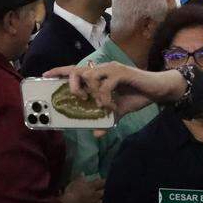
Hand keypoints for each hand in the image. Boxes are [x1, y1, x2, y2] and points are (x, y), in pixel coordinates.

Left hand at [43, 62, 185, 118]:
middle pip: (78, 70)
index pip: (76, 70)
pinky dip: (105, 98)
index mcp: (100, 74)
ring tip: (102, 105)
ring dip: (92, 94)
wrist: (158, 90)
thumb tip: (96, 134)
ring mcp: (112, 68)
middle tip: (80, 99)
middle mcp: (104, 68)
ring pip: (90, 75)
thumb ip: (106, 119)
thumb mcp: (119, 111)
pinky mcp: (122, 72)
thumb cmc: (138, 96)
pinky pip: (105, 85)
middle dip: (73, 86)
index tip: (44, 75)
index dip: (60, 71)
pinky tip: (112, 106)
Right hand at [61, 175, 104, 202]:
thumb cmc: (70, 193)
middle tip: (107, 190)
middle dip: (106, 191)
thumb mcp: (74, 183)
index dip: (105, 181)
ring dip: (103, 200)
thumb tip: (83, 173)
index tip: (107, 180)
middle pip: (104, 192)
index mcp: (91, 187)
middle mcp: (95, 195)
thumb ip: (79, 178)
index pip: (101, 182)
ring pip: (103, 202)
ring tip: (104, 200)